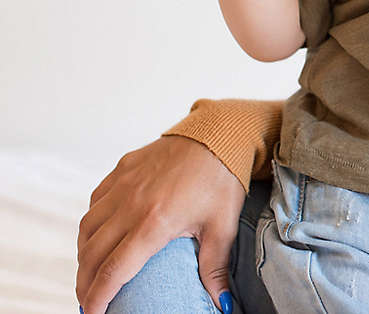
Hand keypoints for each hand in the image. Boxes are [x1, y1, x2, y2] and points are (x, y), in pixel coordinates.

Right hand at [76, 136, 245, 312]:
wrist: (220, 133)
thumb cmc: (223, 179)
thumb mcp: (223, 226)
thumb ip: (215, 268)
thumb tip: (222, 305)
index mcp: (154, 222)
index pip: (113, 270)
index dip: (98, 298)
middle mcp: (131, 204)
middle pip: (92, 254)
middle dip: (85, 283)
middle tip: (89, 301)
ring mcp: (123, 185)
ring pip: (87, 228)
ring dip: (84, 255)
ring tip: (90, 273)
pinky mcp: (122, 169)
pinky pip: (95, 202)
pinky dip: (91, 224)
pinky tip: (98, 235)